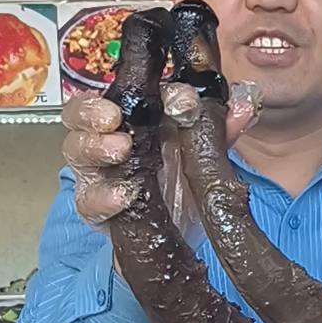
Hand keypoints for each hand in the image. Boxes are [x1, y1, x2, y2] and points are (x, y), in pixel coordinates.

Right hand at [62, 83, 259, 229]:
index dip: (147, 86)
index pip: (131, 89)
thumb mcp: (206, 156)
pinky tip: (123, 196)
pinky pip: (87, 199)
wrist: (177, 236)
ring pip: (76, 148)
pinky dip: (103, 196)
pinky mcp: (94, 205)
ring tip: (120, 151)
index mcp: (137, 117)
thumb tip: (245, 104)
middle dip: (93, 110)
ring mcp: (98, 170)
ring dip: (95, 146)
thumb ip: (222, 131)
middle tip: (113, 117)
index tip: (179, 98)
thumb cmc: (184, 184)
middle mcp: (111, 136)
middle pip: (83, 111)